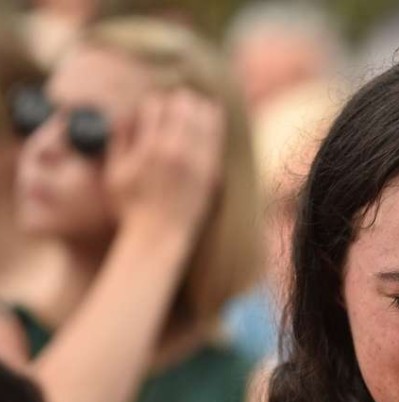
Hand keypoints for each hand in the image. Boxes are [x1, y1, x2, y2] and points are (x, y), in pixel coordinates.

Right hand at [105, 89, 225, 244]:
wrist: (160, 235)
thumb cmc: (131, 207)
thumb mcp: (114, 173)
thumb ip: (118, 142)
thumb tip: (123, 115)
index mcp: (150, 148)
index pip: (155, 105)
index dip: (151, 105)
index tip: (151, 112)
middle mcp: (176, 150)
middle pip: (182, 104)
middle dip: (176, 101)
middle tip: (173, 106)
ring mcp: (198, 160)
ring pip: (204, 115)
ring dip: (197, 107)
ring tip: (192, 105)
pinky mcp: (212, 170)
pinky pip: (218, 135)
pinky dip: (214, 120)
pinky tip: (213, 113)